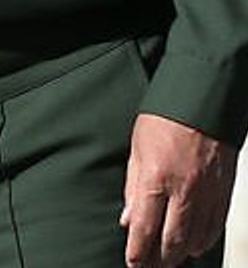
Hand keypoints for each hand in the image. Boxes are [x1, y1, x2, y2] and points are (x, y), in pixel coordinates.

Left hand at [120, 112, 236, 267]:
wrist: (202, 103)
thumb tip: (129, 220)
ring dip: (182, 253)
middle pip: (173, 241)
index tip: (134, 264)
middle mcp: (184, 191)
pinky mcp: (224, 192)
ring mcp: (208, 194)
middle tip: (151, 267)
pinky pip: (216, 226)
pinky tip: (195, 244)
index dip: (139, 253)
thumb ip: (133, 189)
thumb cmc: (165, 120)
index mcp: (156, 179)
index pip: (145, 230)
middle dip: (161, 260)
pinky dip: (205, 240)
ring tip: (170, 259)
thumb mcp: (136, 151)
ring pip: (197, 239)